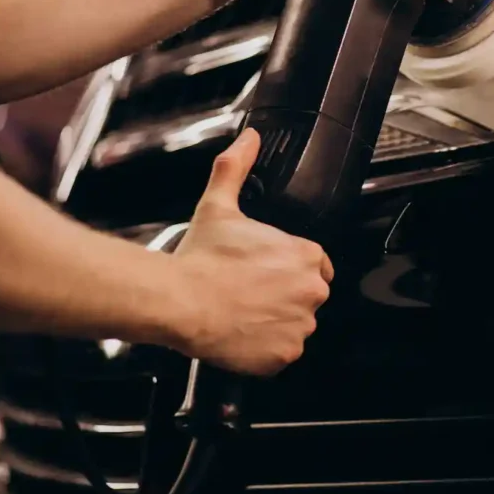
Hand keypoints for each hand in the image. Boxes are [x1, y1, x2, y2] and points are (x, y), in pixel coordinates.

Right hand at [167, 129, 333, 375]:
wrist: (179, 302)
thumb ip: (236, 168)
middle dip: (284, 294)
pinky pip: (283, 352)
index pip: (313, 263)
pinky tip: (243, 334)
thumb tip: (248, 138)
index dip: (287, 268)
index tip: (264, 272)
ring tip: (244, 312)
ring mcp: (300, 325)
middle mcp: (312, 290)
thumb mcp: (220, 205)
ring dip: (276, 321)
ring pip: (296, 323)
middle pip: (307, 294)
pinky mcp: (286, 354)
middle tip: (249, 292)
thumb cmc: (200, 257)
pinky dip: (266, 348)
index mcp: (306, 255)